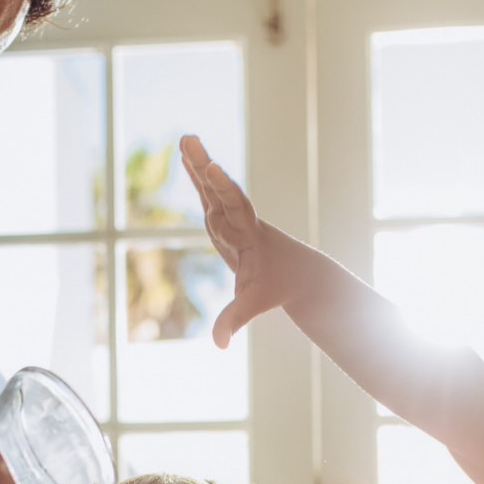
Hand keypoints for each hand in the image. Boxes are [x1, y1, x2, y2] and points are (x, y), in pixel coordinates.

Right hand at [180, 134, 306, 349]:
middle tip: (191, 141)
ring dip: (198, 163)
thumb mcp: (254, 303)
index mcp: (249, 235)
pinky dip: (197, 176)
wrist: (298, 271)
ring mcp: (232, 217)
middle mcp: (240, 220)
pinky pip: (209, 194)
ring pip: (212, 187)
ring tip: (185, 138)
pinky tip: (187, 156)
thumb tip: (219, 345)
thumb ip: (234, 320)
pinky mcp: (225, 219)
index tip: (212, 170)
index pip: (234, 208)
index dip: (222, 189)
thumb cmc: (277, 286)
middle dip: (204, 167)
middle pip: (219, 189)